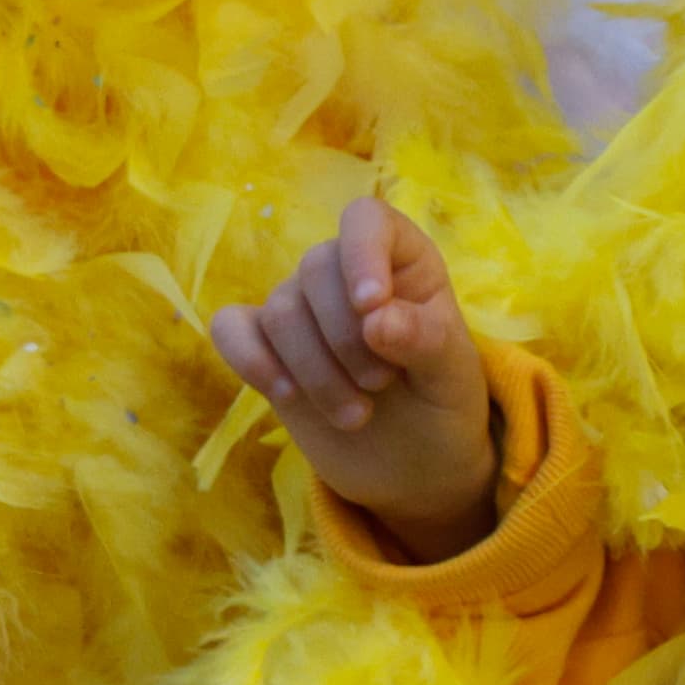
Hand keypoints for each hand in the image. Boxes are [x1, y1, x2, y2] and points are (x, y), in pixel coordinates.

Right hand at [210, 194, 499, 562]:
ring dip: (315, 371)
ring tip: (358, 414)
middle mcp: (346, 273)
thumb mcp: (453, 374)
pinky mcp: (266, 348)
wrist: (413, 464)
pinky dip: (251, 360)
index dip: (361, 253)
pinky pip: (231, 329)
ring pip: (279, 311)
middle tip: (381, 385)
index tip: (371, 307)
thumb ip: (425, 339)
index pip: (365, 220)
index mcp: (403, 259)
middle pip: (315, 269)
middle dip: (345, 338)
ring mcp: (302, 309)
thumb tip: (375, 319)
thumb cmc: (442, 402)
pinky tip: (286, 395)